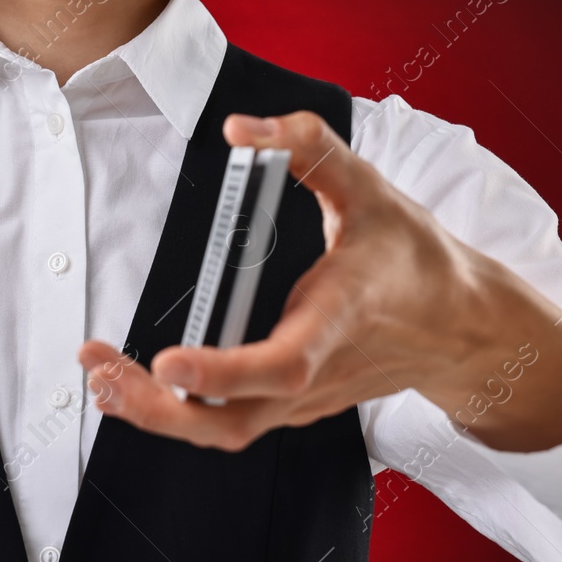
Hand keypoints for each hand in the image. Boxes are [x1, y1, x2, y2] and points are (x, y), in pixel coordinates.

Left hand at [78, 109, 561, 453]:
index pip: (281, 363)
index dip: (223, 371)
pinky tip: (138, 385)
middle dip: (159, 408)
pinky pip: (232, 425)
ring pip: (226, 433)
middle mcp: (317, 371)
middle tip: (99, 369)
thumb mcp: (370, 186)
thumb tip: (240, 128)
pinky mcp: (295, 404)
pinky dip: (180, 413)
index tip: (167, 361)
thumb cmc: (415, 258)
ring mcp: (305, 398)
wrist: (462, 326)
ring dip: (157, 414)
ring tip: (100, 376)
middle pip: (234, 421)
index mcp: (337, 317)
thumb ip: (308, 145)